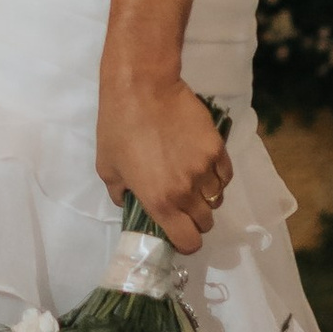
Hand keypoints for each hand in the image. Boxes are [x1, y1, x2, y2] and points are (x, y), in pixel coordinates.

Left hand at [96, 72, 231, 253]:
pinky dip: (217, 177)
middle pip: (205, 223)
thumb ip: (120, 193)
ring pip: (217, 199)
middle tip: (182, 205)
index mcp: (159, 201)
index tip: (178, 233)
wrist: (143, 88)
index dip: (185, 243)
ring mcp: (205, 169)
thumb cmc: (118, 127)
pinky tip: (204, 166)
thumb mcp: (107, 167)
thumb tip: (131, 201)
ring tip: (192, 182)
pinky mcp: (217, 148)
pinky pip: (225, 175)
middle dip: (195, 220)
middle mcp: (187, 191)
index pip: (188, 241)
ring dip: (206, 197)